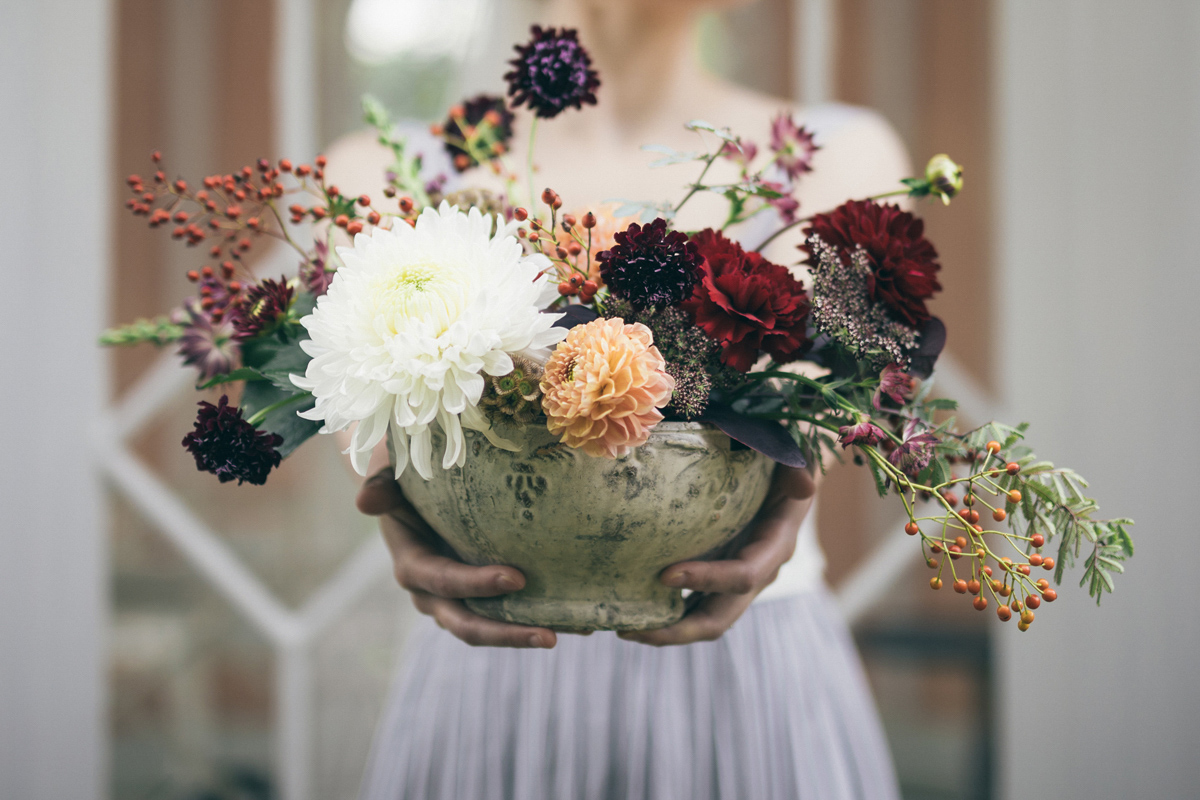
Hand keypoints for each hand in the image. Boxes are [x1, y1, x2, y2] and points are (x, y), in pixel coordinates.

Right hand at [357, 469, 558, 648]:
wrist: (415, 488)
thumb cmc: (407, 474)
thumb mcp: (392, 474)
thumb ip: (383, 487)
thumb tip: (365, 503)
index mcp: (412, 564)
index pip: (442, 581)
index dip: (474, 585)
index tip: (516, 579)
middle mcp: (433, 592)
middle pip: (466, 623)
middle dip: (506, 633)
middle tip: (549, 635)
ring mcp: (458, 599)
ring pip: (489, 628)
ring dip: (525, 635)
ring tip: (572, 633)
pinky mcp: (480, 597)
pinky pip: (507, 616)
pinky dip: (537, 619)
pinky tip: (580, 620)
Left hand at [618, 464, 816, 646]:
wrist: (784, 473)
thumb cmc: (783, 460)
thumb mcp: (794, 458)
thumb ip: (795, 469)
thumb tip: (804, 485)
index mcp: (776, 546)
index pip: (744, 575)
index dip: (709, 580)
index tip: (665, 575)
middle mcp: (757, 571)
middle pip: (720, 618)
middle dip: (678, 630)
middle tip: (631, 629)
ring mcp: (735, 579)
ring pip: (703, 619)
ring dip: (665, 629)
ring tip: (622, 627)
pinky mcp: (717, 575)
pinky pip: (693, 604)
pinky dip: (665, 611)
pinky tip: (631, 607)